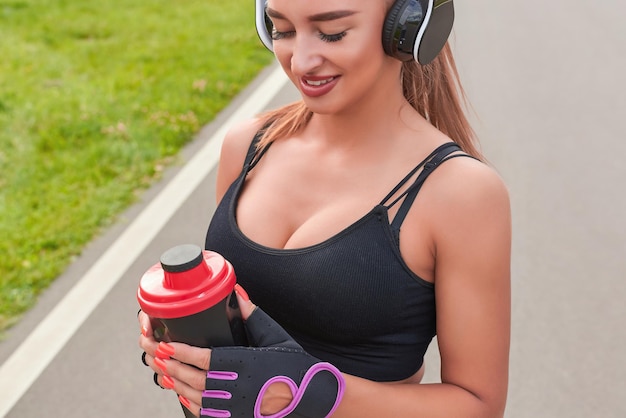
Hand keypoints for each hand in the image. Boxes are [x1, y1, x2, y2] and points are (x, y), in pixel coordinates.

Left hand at [138, 285, 344, 416]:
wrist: (309, 393)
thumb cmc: (292, 363)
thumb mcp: (274, 335)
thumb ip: (252, 314)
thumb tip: (236, 292)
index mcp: (246, 363)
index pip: (205, 358)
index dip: (181, 352)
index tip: (166, 343)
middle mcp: (238, 386)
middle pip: (193, 378)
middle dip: (170, 365)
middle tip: (154, 353)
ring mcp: (236, 405)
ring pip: (195, 396)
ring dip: (175, 383)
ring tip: (161, 370)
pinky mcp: (236, 416)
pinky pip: (205, 411)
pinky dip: (188, 401)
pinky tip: (179, 391)